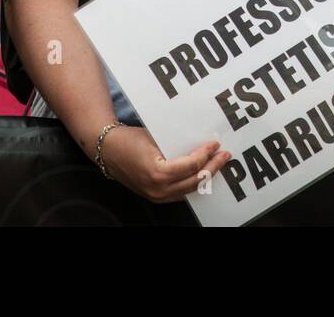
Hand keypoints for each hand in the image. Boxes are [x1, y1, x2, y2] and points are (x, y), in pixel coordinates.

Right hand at [101, 126, 231, 202]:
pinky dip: (194, 183)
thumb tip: (199, 141)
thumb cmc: (128, 140)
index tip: (215, 144)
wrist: (107, 151)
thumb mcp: (155, 137)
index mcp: (158, 173)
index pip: (191, 166)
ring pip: (190, 190)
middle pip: (195, 181)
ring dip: (206, 176)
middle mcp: (158, 189)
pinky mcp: (156, 196)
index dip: (206, 155)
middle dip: (213, 167)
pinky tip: (203, 174)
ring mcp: (157, 196)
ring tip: (218, 164)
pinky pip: (181, 192)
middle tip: (225, 155)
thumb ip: (176, 144)